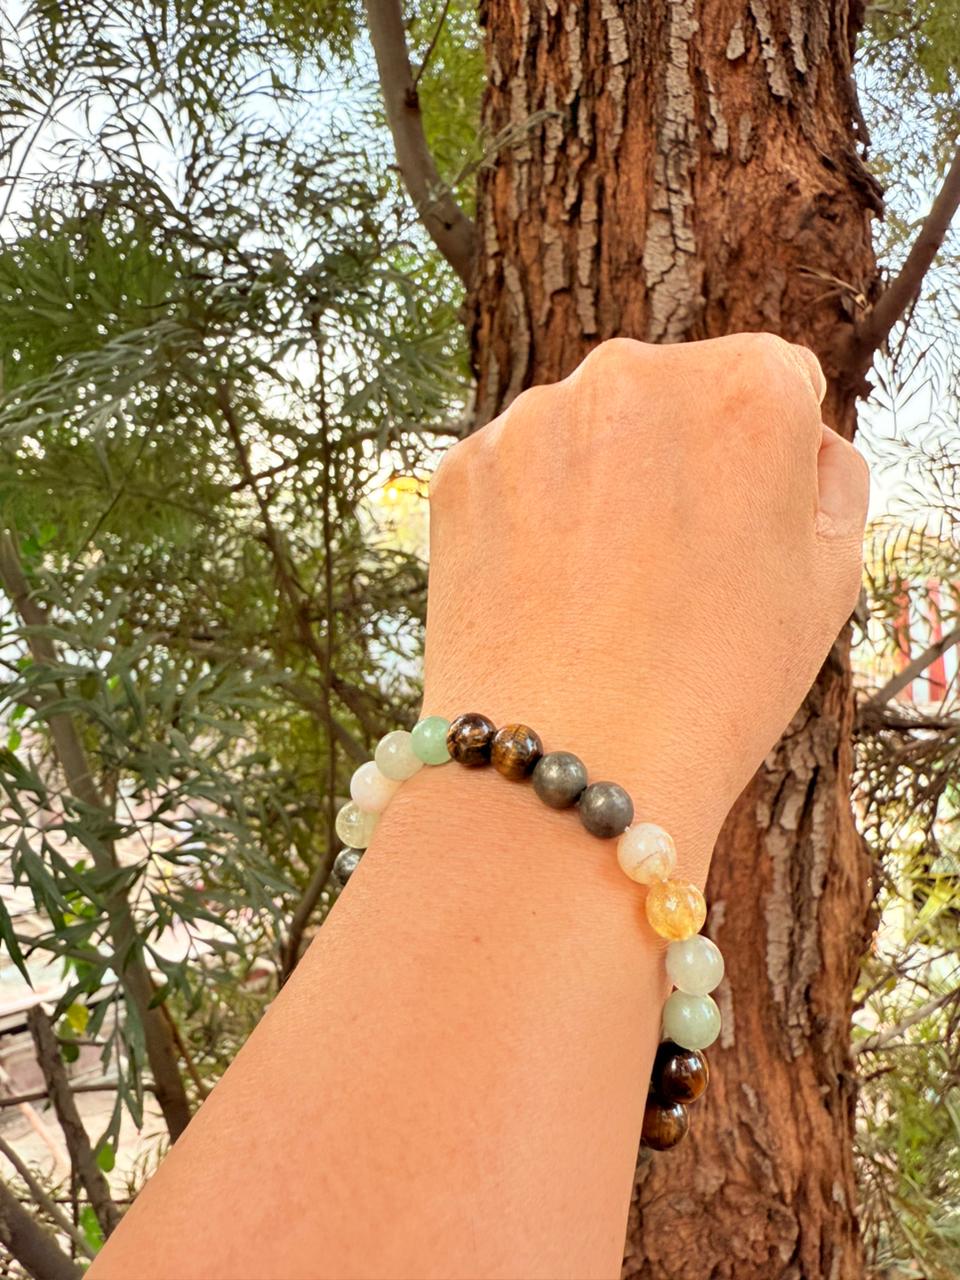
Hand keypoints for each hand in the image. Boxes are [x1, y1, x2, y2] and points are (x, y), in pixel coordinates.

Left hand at [421, 334, 868, 875]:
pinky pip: (519, 469)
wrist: (573, 762)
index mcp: (746, 388)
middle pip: (675, 394)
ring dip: (602, 479)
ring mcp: (535, 416)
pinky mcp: (463, 466)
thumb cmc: (718, 682)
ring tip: (605, 589)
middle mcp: (634, 372)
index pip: (774, 381)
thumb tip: (798, 439)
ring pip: (589, 429)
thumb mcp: (832, 578)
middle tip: (672, 566)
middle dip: (680, 457)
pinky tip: (549, 589)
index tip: (743, 528)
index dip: (766, 461)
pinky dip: (533, 513)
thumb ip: (829, 476)